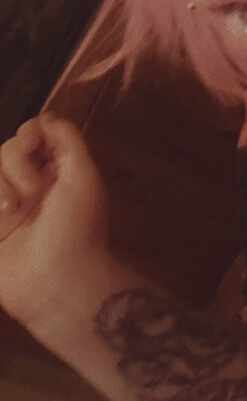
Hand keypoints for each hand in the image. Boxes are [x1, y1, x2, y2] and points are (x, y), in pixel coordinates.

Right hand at [0, 115, 108, 330]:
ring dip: (1, 184)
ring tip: (11, 210)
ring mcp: (8, 206)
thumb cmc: (76, 228)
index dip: (30, 134)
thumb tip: (46, 117)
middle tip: (31, 191)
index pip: (34, 135)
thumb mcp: (84, 177)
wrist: (55, 283)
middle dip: (16, 163)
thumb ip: (67, 140)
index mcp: (58, 171)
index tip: (33, 141)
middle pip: (8, 150)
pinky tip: (3, 214)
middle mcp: (32, 185)